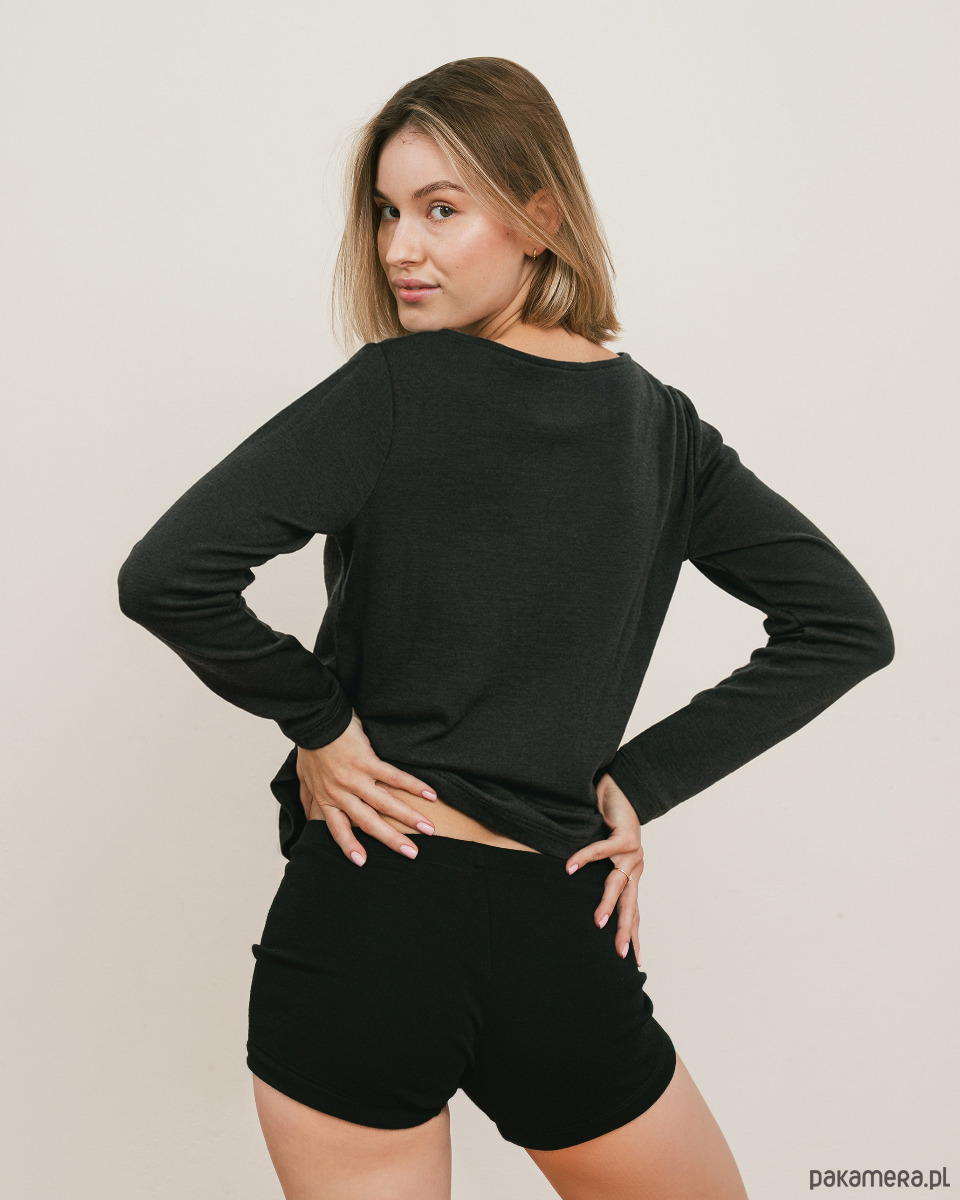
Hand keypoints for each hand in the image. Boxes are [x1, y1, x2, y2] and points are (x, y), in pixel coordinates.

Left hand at [296, 709, 438, 865]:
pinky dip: (413, 786)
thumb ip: (308, 798)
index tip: (362, 862)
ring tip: (429, 829)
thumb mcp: (304, 776)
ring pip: (384, 803)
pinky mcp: (367, 760)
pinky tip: (430, 794)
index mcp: (326, 798)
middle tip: (412, 854)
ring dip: (408, 817)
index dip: (349, 846)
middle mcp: (341, 792)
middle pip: (368, 822)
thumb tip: (308, 817)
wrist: (315, 720)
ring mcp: (355, 777)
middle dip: (391, 839)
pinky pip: (393, 777)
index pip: (337, 829)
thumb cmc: (310, 747)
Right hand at [565, 773, 643, 964]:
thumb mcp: (605, 851)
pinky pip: (601, 851)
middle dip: (626, 930)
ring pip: (618, 883)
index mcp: (632, 873)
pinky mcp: (626, 835)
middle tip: (620, 954)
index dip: (634, 934)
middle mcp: (636, 866)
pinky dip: (584, 859)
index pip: (634, 909)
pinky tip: (569, 868)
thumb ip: (600, 870)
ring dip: (607, 903)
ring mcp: (633, 852)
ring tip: (597, 922)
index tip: (634, 961)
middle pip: (631, 904)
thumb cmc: (607, 821)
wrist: (621, 787)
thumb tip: (576, 888)